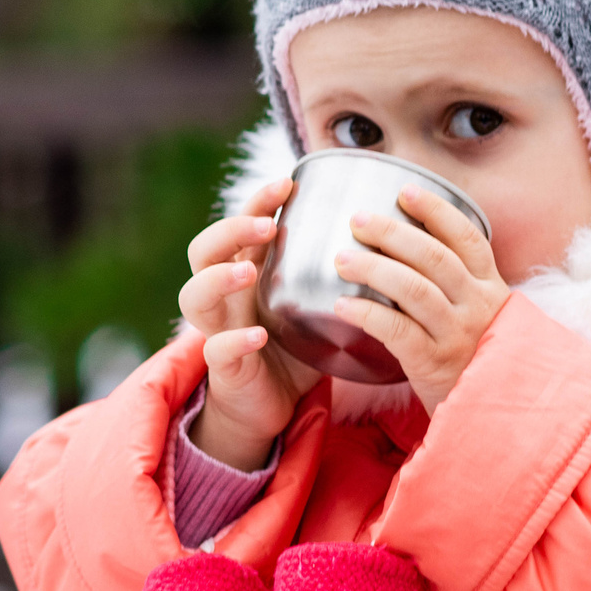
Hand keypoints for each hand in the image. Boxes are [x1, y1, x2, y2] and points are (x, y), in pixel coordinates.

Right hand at [178, 178, 319, 469]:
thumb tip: (395, 239)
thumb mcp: (313, 306)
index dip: (255, 202)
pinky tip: (259, 335)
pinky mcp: (223, 368)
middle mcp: (224, 296)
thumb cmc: (294, 349)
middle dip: (230, 230)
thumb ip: (337, 277)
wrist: (268, 407)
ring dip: (219, 278)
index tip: (287, 182)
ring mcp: (217, 330)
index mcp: (246, 273)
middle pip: (203, 251)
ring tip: (248, 271)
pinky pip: (217, 350)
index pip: (238, 226)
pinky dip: (236, 340)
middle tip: (266, 226)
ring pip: (194, 295)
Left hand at [332, 186, 509, 412]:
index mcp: (490, 288)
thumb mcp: (478, 317)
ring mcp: (457, 334)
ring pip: (415, 289)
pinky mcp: (434, 363)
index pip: (467, 238)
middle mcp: (478, 306)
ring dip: (374, 268)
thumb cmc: (474, 360)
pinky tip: (341, 306)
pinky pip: (397, 330)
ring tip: (340, 259)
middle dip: (393, 233)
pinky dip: (367, 314)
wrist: (492, 416)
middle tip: (357, 220)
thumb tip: (406, 249)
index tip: (405, 191)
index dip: (436, 211)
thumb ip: (454, 287)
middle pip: (434, 257)